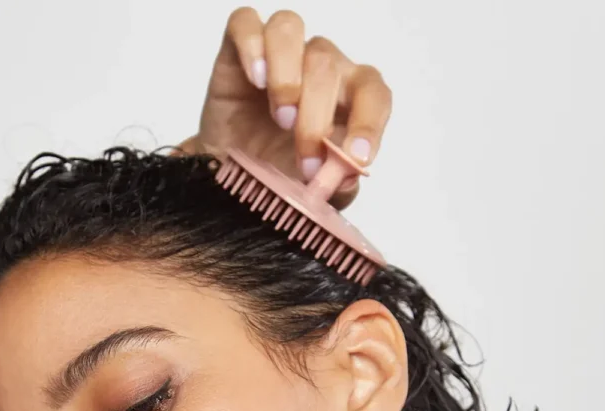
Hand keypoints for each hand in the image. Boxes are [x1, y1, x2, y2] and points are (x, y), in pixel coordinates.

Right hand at [177, 7, 391, 209]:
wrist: (231, 178)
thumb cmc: (278, 175)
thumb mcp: (313, 193)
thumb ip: (336, 188)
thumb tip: (347, 176)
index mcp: (346, 98)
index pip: (373, 92)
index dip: (369, 122)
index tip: (357, 157)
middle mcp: (318, 67)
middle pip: (326, 66)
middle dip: (316, 120)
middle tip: (304, 161)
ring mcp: (279, 53)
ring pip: (291, 30)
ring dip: (288, 76)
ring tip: (280, 116)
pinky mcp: (239, 49)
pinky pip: (246, 22)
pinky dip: (251, 46)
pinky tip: (255, 80)